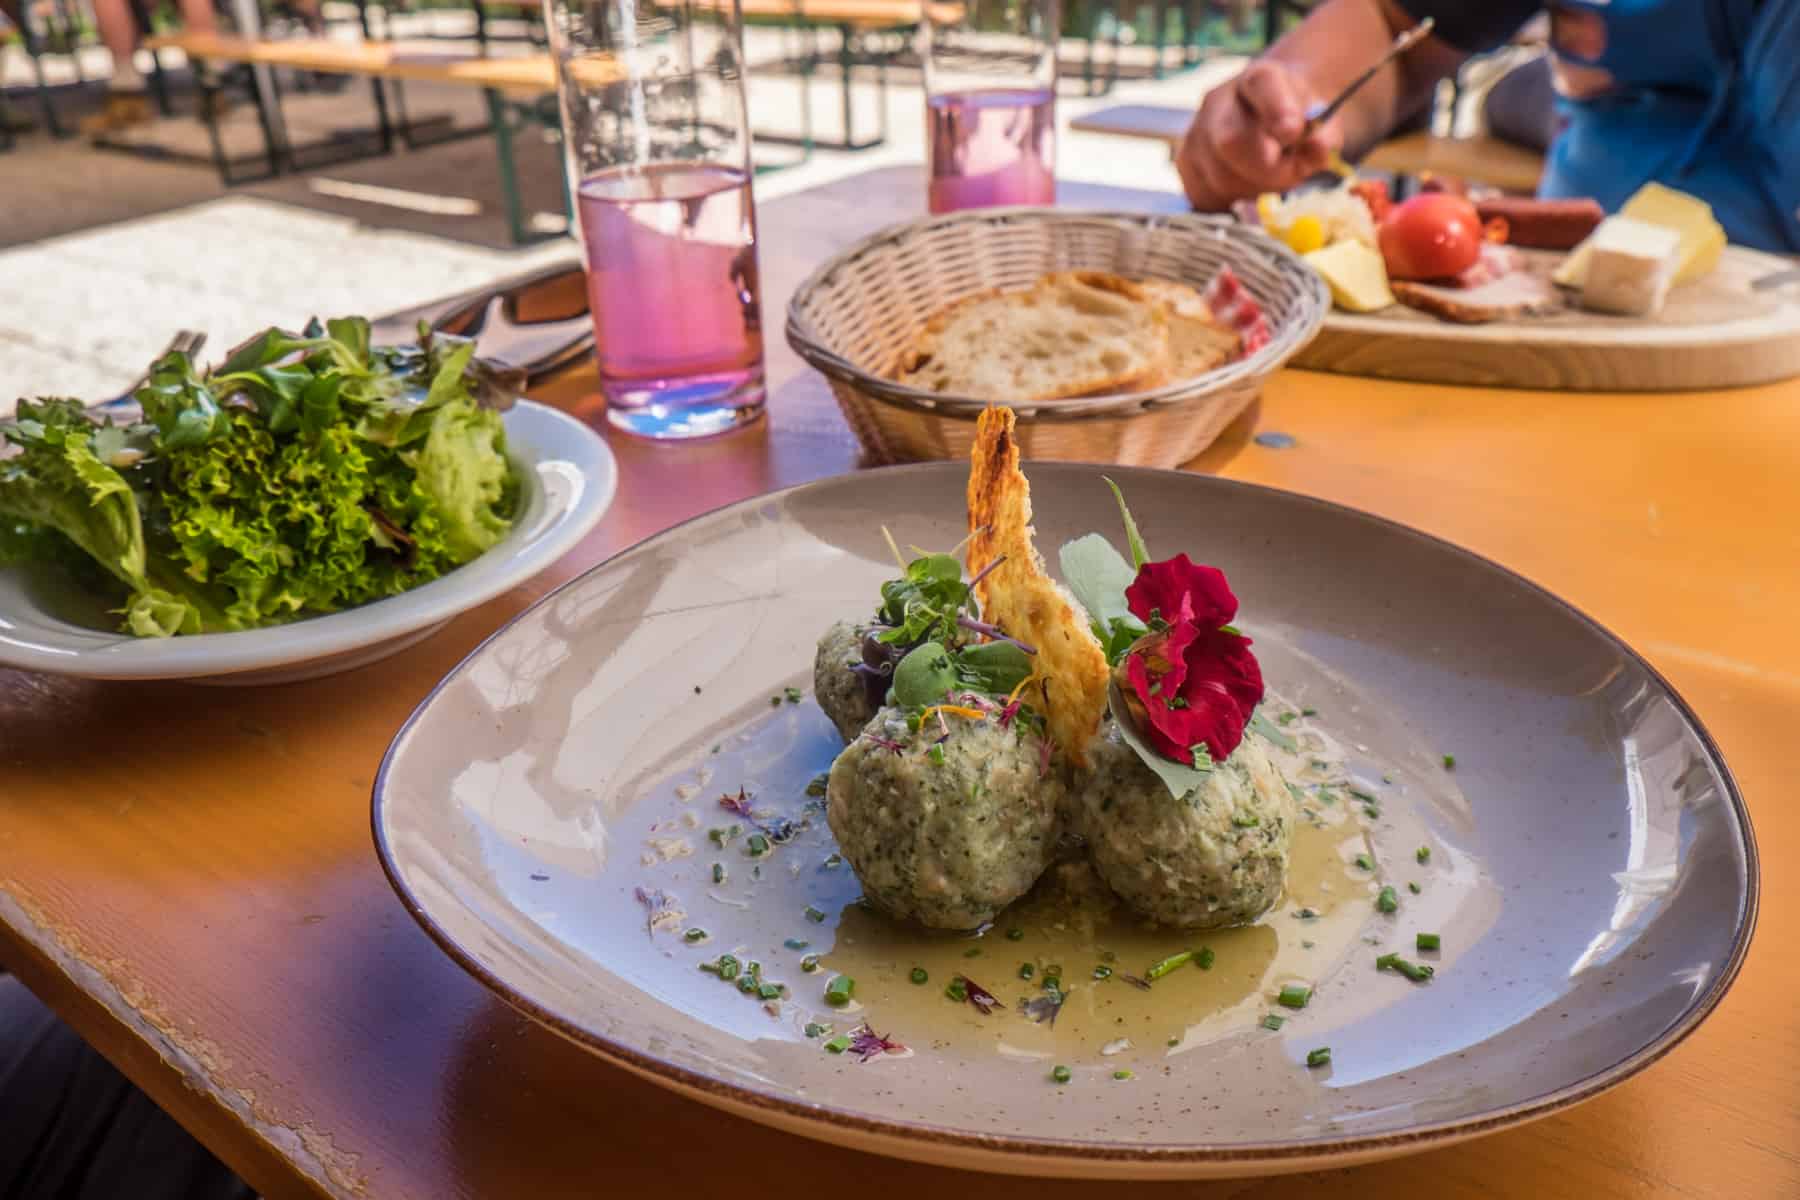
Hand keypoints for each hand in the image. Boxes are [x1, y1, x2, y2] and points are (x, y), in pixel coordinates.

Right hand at [1175, 60, 1343, 210]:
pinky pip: (1205, 195)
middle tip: (1293, 173)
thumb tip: (1318, 150)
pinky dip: (1232, 200)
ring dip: (1254, 188)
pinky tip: (1249, 187)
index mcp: (1260, 79)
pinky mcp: (1186, 164)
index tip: (1292, 131)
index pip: (1263, 86)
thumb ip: (1323, 136)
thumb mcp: (1322, 122)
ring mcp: (1195, 133)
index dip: (1277, 110)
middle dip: (1266, 169)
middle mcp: (1218, 101)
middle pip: (1230, 140)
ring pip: (1219, 177)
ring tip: (1273, 177)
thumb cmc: (1297, 120)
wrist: (1268, 116)